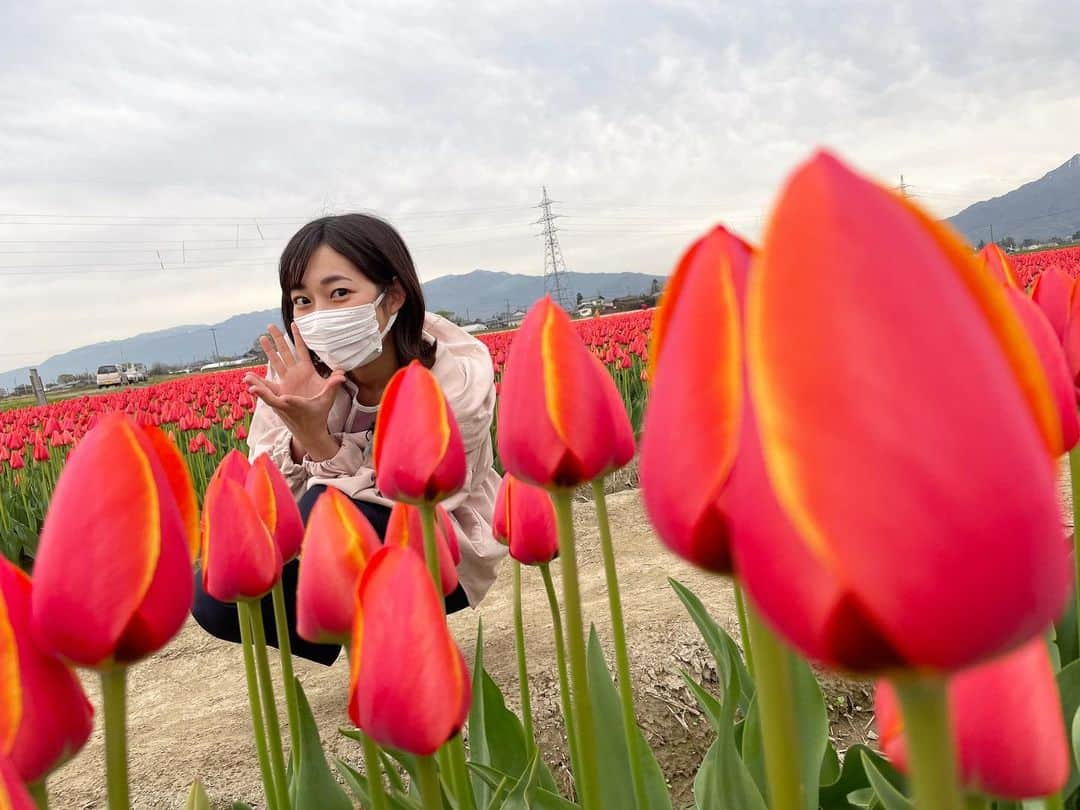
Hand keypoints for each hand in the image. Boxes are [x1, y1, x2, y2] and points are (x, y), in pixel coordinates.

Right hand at [244, 323, 345, 455]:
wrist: (312, 424)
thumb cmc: (321, 408)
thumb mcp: (328, 395)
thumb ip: (332, 384)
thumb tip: (342, 375)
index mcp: (307, 371)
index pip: (301, 350)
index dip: (298, 337)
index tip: (294, 323)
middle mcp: (295, 374)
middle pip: (285, 352)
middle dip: (278, 338)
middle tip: (270, 325)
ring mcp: (286, 382)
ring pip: (275, 363)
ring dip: (268, 351)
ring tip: (261, 339)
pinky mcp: (279, 392)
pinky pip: (267, 384)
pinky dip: (259, 380)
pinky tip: (249, 376)